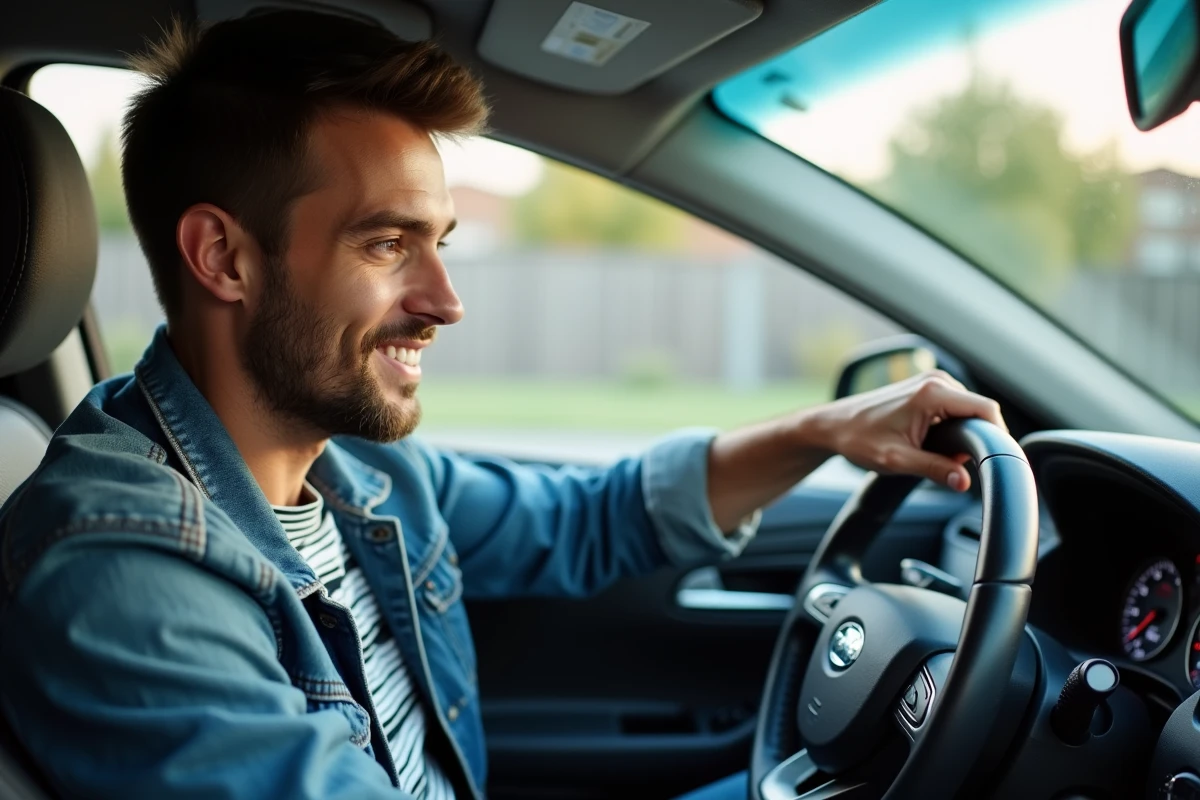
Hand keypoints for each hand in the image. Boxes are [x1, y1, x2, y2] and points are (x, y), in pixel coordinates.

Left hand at [805, 371, 1006, 491]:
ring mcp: (931, 381)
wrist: (833, 425)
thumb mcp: (896, 460)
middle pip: (980, 411)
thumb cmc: (858, 439)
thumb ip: (933, 469)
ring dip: (961, 435)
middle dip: (974, 439)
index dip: (998, 436)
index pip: (986, 410)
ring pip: (968, 411)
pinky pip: (955, 408)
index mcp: (932, 393)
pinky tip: (930, 443)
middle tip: (952, 463)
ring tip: (933, 452)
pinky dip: (951, 428)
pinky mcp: (926, 388)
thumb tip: (963, 482)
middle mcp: (936, 380)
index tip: (996, 459)